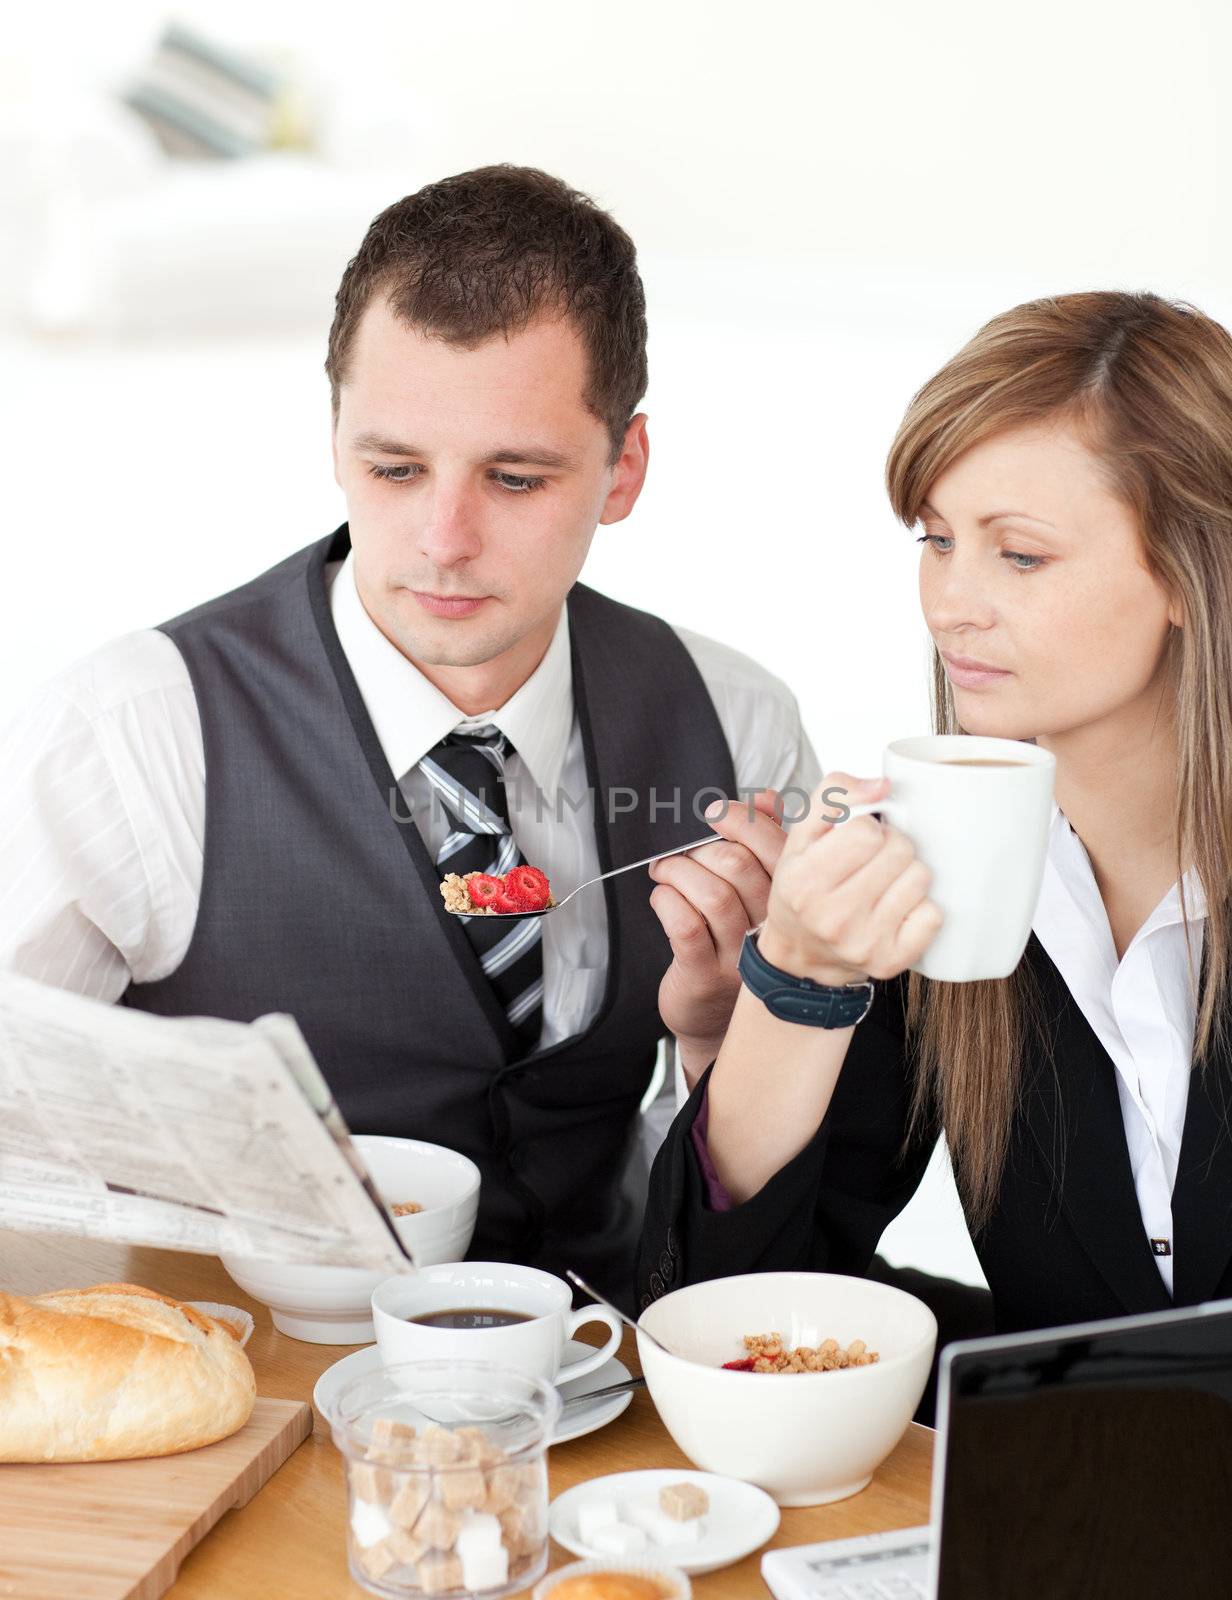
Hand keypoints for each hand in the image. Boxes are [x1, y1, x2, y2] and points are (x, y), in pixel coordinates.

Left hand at [649, 789, 786, 1080]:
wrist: (714, 1017)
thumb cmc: (734, 943)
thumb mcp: (756, 893)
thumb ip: (765, 842)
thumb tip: (769, 798)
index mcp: (790, 901)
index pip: (778, 847)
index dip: (742, 819)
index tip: (716, 813)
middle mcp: (773, 931)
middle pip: (741, 866)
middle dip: (702, 846)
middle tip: (681, 852)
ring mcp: (741, 957)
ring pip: (713, 894)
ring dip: (679, 871)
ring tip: (665, 870)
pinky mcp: (706, 976)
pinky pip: (687, 928)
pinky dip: (668, 902)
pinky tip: (662, 898)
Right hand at [758, 772, 941, 985]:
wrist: (801, 953)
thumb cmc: (804, 888)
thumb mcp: (802, 836)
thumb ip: (834, 795)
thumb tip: (882, 786)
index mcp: (805, 881)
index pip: (866, 831)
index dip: (868, 828)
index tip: (857, 842)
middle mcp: (832, 917)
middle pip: (899, 850)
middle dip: (892, 846)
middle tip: (873, 862)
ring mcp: (864, 943)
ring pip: (920, 877)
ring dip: (907, 874)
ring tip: (884, 884)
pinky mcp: (891, 961)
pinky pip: (933, 914)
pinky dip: (921, 907)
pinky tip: (897, 910)